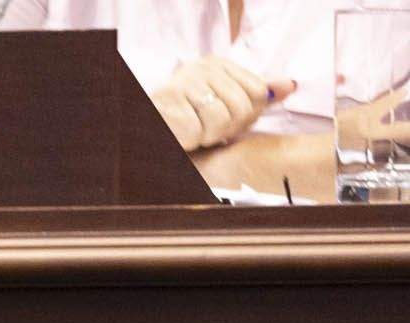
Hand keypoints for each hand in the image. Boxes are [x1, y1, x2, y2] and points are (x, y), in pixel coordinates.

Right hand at [151, 57, 286, 150]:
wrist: (149, 125)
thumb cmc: (186, 117)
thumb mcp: (224, 101)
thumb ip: (255, 94)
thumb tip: (290, 86)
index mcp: (218, 64)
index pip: (256, 91)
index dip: (247, 115)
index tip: (228, 121)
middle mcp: (202, 68)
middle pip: (241, 106)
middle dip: (227, 129)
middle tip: (209, 132)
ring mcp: (184, 82)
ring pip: (220, 119)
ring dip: (208, 137)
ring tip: (196, 133)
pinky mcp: (167, 101)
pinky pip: (195, 131)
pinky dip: (189, 141)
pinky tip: (180, 135)